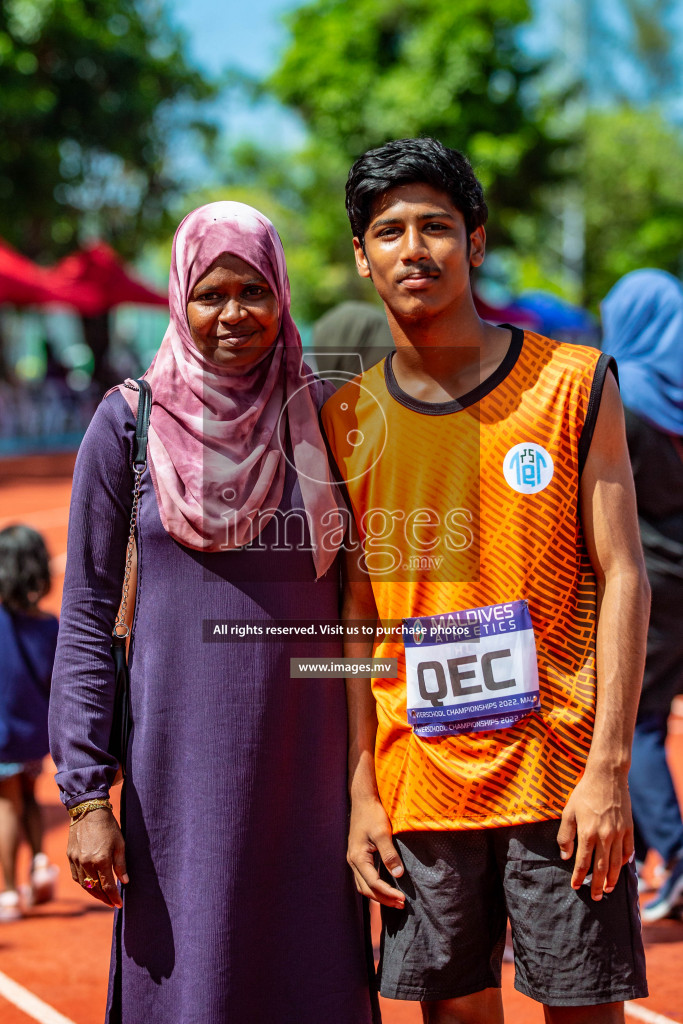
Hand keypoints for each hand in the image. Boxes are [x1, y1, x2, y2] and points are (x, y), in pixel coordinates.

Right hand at [67, 807, 127, 907]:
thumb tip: (125, 882)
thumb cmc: (108, 826)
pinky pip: (76, 876)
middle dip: (104, 898)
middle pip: (95, 889)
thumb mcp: (120, 844)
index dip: (114, 897)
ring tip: (103, 897)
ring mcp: (76, 861)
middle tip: (112, 904)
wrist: (88, 810)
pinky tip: (90, 885)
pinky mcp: (70, 857)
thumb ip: (121, 865)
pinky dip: (83, 884)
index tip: (119, 904)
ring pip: (84, 885)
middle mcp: (86, 863)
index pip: (108, 886)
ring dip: (93, 894)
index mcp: (101, 860)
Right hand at [347, 796, 405, 907]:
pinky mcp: (358, 856)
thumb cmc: (372, 814)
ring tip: (395, 900)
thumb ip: (389, 854)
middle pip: (366, 889)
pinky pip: (364, 878)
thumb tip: (398, 874)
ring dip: (379, 895)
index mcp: (358, 857)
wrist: (362, 800)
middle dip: (383, 899)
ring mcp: (354, 859)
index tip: (403, 899)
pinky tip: (385, 887)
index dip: (388, 893)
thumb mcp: (383, 833)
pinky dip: (375, 887)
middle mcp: (353, 861)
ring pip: (364, 885)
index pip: (373, 883)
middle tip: (401, 904)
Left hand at [556, 767, 633, 900]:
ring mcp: (618, 833)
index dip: (578, 876)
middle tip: (596, 897)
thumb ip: (565, 835)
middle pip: (601, 868)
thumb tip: (565, 855)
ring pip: (616, 863)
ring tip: (609, 889)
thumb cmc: (584, 793)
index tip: (575, 886)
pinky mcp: (629, 828)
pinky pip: (628, 851)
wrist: (606, 776)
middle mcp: (604, 836)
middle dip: (597, 885)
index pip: (582, 862)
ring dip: (612, 879)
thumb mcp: (568, 811)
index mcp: (587, 833)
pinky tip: (621, 869)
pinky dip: (625, 862)